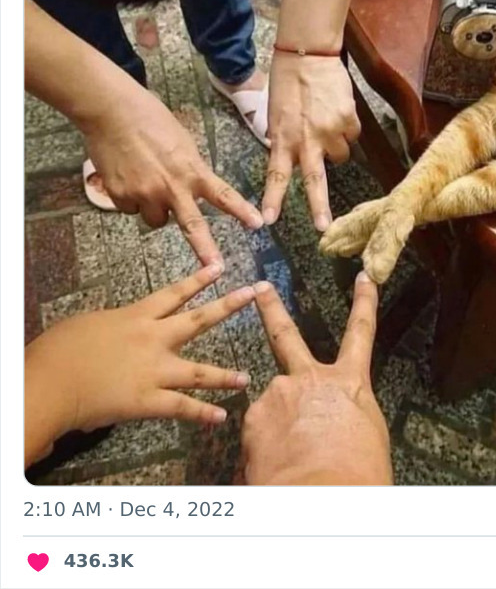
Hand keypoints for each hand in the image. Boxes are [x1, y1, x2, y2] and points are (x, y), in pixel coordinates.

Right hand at [25, 265, 255, 465]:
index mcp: (137, 316)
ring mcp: (154, 371)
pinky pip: (181, 408)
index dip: (198, 280)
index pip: (174, 294)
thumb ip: (117, 324)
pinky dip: (201, 413)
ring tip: (244, 378)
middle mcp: (153, 339)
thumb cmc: (62, 349)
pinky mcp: (148, 401)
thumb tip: (123, 329)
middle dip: (227, 306)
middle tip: (252, 294)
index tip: (219, 268)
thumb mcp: (91, 323)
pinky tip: (220, 417)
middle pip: (198, 320)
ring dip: (223, 375)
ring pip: (198, 371)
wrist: (52, 381)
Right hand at [84, 83, 262, 265]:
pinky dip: (130, 199)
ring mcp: (144, 194)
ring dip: (155, 209)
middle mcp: (170, 186)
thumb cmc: (150, 118)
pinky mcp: (120, 196)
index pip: (223, 194)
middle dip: (205, 249)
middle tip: (216, 267)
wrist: (111, 111)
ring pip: (156, 220)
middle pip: (192, 225)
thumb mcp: (183, 143)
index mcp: (191, 170)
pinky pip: (130, 209)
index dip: (241, 210)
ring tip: (146, 182)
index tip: (258, 224)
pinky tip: (127, 176)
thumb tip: (192, 186)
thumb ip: (190, 169)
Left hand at [241, 274, 391, 484]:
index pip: (361, 333)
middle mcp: (310, 380)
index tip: (364, 278)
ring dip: (275, 425)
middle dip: (271, 308)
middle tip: (259, 289)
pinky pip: (257, 433)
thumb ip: (344, 418)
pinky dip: (263, 448)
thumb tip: (331, 425)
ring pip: (271, 405)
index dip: (364, 303)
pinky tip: (276, 468)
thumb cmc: (357, 477)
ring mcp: (278, 395)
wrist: (323, 498)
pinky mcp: (254, 418)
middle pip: (287, 335)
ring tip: (289, 460)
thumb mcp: (366, 439)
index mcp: (348, 384)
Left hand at [263, 54, 360, 230]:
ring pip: (341, 155)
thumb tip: (293, 155)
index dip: (273, 199)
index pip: (276, 175)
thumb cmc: (287, 82)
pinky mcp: (348, 120)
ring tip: (326, 123)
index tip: (268, 220)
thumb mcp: (276, 114)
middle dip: (318, 207)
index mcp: (283, 139)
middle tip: (323, 228)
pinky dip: (347, 127)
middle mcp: (306, 140)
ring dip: (336, 146)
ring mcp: (329, 131)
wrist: (308, 54)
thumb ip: (284, 139)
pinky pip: (352, 135)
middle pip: (313, 181)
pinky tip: (336, 111)